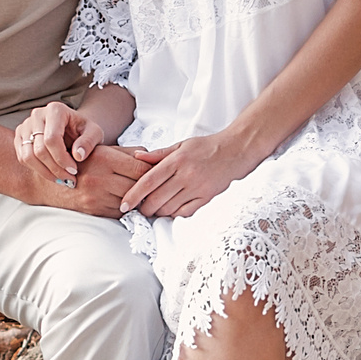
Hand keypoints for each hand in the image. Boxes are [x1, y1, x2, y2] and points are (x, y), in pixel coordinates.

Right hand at [14, 100, 99, 185]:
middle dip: (55, 168)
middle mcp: (37, 115)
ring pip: (28, 156)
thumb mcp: (94, 133)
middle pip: (39, 149)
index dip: (62, 159)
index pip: (52, 139)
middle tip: (69, 179)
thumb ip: (89, 142)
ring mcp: (25, 125)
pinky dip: (37, 170)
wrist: (72, 128)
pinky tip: (51, 174)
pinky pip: (23, 158)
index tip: (73, 170)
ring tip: (60, 179)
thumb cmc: (83, 130)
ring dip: (45, 172)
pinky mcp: (19, 136)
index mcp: (55, 110)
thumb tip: (78, 156)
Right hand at [24, 143, 148, 216]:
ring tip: (147, 196)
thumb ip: (127, 152)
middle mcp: (100, 178)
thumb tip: (151, 156)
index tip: (160, 173)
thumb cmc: (77, 162)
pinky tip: (130, 204)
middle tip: (159, 186)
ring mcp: (96, 197)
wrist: (46, 181)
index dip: (153, 171)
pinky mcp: (93, 211)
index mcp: (104, 158)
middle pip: (139, 186)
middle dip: (149, 187)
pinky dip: (127, 210)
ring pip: (131, 202)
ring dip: (140, 200)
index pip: (141, 168)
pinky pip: (119, 213)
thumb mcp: (101, 149)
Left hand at [122, 130, 256, 218]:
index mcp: (176, 161)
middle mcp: (186, 176)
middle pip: (156, 200)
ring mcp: (197, 188)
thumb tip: (135, 157)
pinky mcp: (207, 198)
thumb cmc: (207, 147)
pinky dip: (174, 215)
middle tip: (141, 207)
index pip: (148, 182)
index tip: (124, 205)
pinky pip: (185, 213)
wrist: (237, 150)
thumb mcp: (181, 144)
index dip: (133, 196)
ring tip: (155, 208)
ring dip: (158, 212)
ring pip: (169, 209)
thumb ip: (158, 154)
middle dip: (144, 208)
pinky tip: (171, 210)